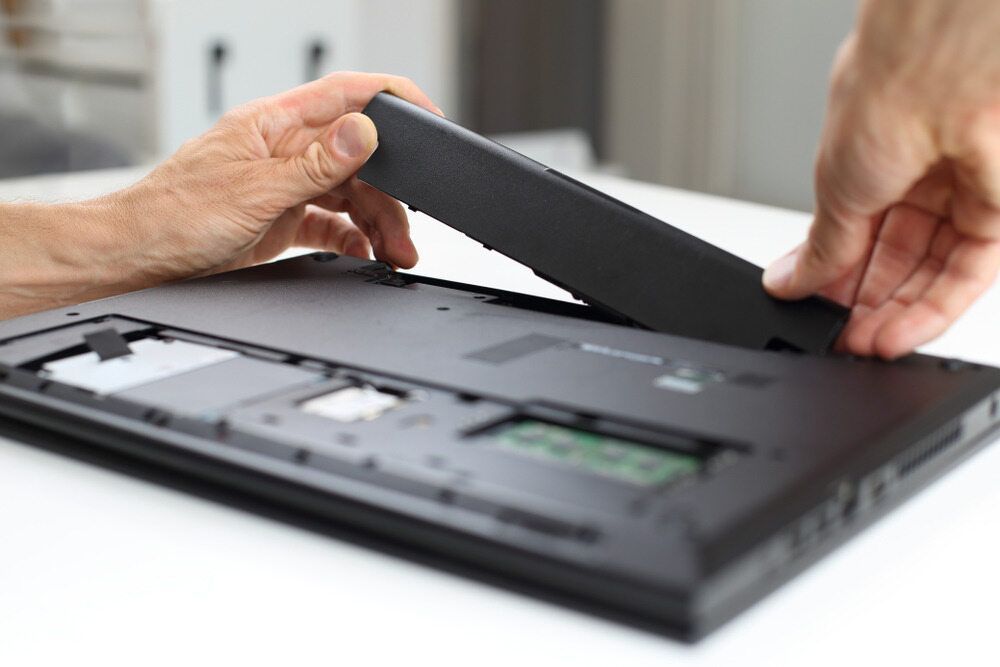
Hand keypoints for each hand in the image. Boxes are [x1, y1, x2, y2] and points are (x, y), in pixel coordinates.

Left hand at [115, 71, 438, 280]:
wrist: (138, 258)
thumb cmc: (175, 216)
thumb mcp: (256, 189)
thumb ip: (316, 163)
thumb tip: (365, 130)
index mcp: (275, 124)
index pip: (347, 95)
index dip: (394, 100)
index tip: (431, 118)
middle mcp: (284, 149)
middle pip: (359, 159)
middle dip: (389, 196)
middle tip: (406, 234)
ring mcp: (283, 184)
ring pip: (349, 194)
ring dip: (376, 224)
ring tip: (392, 255)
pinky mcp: (280, 217)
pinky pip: (330, 223)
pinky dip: (352, 240)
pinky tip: (364, 255)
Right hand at [762, 0, 999, 358]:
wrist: (937, 75)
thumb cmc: (883, 103)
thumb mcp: (833, 192)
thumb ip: (822, 250)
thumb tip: (790, 283)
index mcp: (871, 171)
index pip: (855, 242)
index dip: (836, 282)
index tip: (814, 312)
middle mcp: (917, 185)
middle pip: (893, 264)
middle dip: (863, 306)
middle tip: (837, 338)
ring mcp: (959, 199)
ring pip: (929, 276)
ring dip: (893, 316)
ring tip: (860, 346)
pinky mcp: (996, 215)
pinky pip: (965, 277)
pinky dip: (931, 311)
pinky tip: (894, 334)